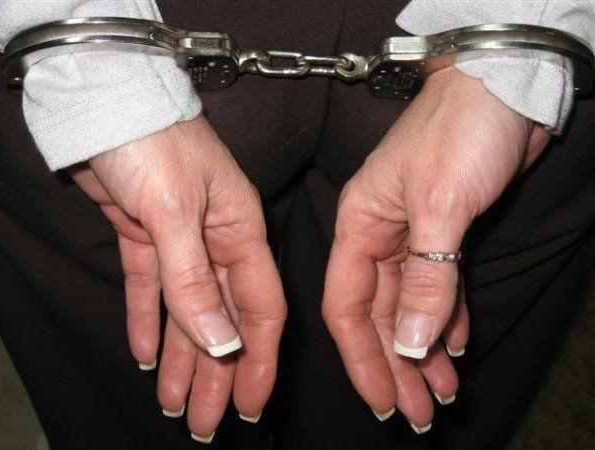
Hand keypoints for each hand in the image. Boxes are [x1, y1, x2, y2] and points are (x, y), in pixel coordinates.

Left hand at [70, 117, 285, 438]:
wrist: (107, 97)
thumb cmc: (153, 140)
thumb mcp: (174, 211)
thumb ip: (196, 278)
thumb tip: (224, 341)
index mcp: (241, 231)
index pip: (261, 307)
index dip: (258, 359)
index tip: (249, 403)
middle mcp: (218, 240)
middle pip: (222, 318)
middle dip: (214, 373)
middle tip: (203, 421)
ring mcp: (180, 238)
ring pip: (185, 310)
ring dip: (180, 357)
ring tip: (172, 402)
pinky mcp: (144, 233)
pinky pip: (149, 287)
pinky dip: (148, 319)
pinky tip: (146, 353)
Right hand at [322, 67, 549, 429]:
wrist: (500, 86)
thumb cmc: (460, 131)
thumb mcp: (441, 206)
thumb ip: (426, 277)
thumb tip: (407, 342)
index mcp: (361, 225)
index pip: (347, 306)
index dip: (362, 359)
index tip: (382, 401)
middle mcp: (379, 234)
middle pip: (380, 315)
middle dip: (397, 366)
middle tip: (419, 411)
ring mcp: (412, 234)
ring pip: (410, 305)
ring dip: (425, 349)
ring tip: (442, 391)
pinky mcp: (445, 230)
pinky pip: (440, 286)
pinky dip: (447, 318)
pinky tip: (456, 346)